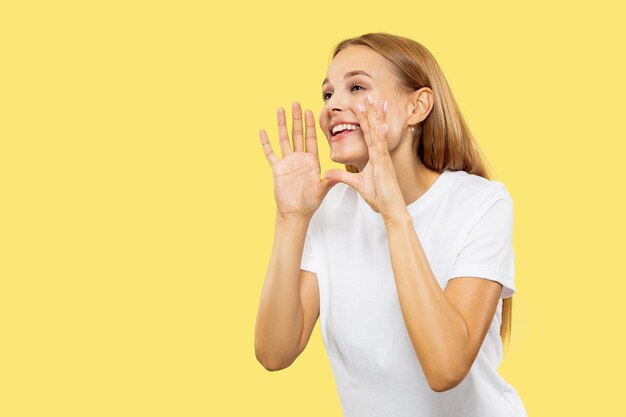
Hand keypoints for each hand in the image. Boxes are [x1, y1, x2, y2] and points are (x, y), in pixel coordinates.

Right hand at [259, 102, 336, 220]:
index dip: (310, 125)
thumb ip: (330, 180)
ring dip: (282, 125)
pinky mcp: (277, 168)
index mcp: (312, 160)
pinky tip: (262, 131)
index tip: (310, 110)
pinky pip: (270, 153)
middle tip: (295, 103)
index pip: (311, 138)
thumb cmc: (310, 202)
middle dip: (297, 119)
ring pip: (284, 139)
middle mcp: (299, 158)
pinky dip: (266, 143)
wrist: (296, 212)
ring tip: (280, 110)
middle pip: (297, 134)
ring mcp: (287, 162)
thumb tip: (341, 174)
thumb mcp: (323, 190)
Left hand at [323, 95, 406, 220]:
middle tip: (369, 96)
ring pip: (379, 135)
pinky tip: (382, 125)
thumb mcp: (356, 183)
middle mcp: (380, 154)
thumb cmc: (379, 196)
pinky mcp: (384, 166)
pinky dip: (382, 137)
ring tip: (377, 103)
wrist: (391, 208)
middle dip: (372, 113)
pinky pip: (382, 150)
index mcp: (375, 156)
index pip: (368, 133)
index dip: (364, 119)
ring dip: (377, 119)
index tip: (361, 105)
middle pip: (374, 129)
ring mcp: (383, 159)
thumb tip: (327, 172)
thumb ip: (342, 176)